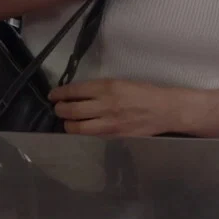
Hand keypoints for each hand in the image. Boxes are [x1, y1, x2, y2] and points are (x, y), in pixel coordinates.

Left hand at [50, 79, 182, 136]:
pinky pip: (91, 135)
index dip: (60, 93)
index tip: (53, 95)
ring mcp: (109, 123)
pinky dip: (82, 132)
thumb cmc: (145, 92)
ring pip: (78, 127)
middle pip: (72, 110)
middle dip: (60, 109)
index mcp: (107, 87)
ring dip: (67, 124)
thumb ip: (101, 89)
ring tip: (66, 121)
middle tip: (58, 108)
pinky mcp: (114, 136)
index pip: (75, 91)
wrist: (165, 109)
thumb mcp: (121, 82)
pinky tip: (81, 129)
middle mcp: (105, 105)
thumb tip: (79, 93)